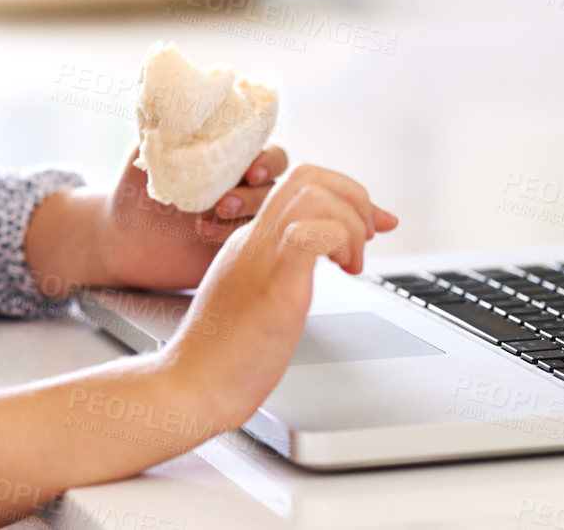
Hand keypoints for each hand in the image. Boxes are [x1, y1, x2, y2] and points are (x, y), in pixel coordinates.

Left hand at [96, 142, 289, 290]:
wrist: (121, 240)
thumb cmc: (135, 191)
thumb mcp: (149, 156)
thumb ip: (170, 132)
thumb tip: (183, 107)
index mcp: (230, 158)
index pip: (270, 153)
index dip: (269, 161)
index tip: (251, 172)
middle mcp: (243, 187)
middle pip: (275, 188)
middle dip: (254, 196)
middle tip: (224, 205)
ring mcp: (241, 220)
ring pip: (267, 218)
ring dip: (242, 220)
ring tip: (203, 227)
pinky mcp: (235, 249)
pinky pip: (254, 245)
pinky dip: (238, 241)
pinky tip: (208, 238)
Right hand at [163, 163, 398, 428]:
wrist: (190, 387)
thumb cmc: (224, 355)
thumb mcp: (261, 299)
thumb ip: (287, 273)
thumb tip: (323, 265)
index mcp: (252, 242)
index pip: (299, 186)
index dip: (344, 195)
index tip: (373, 224)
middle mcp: (255, 241)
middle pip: (308, 176)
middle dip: (353, 196)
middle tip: (368, 237)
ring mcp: (262, 260)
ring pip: (313, 195)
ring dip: (350, 222)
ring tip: (353, 262)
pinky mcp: (274, 288)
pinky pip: (309, 235)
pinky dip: (339, 241)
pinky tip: (342, 270)